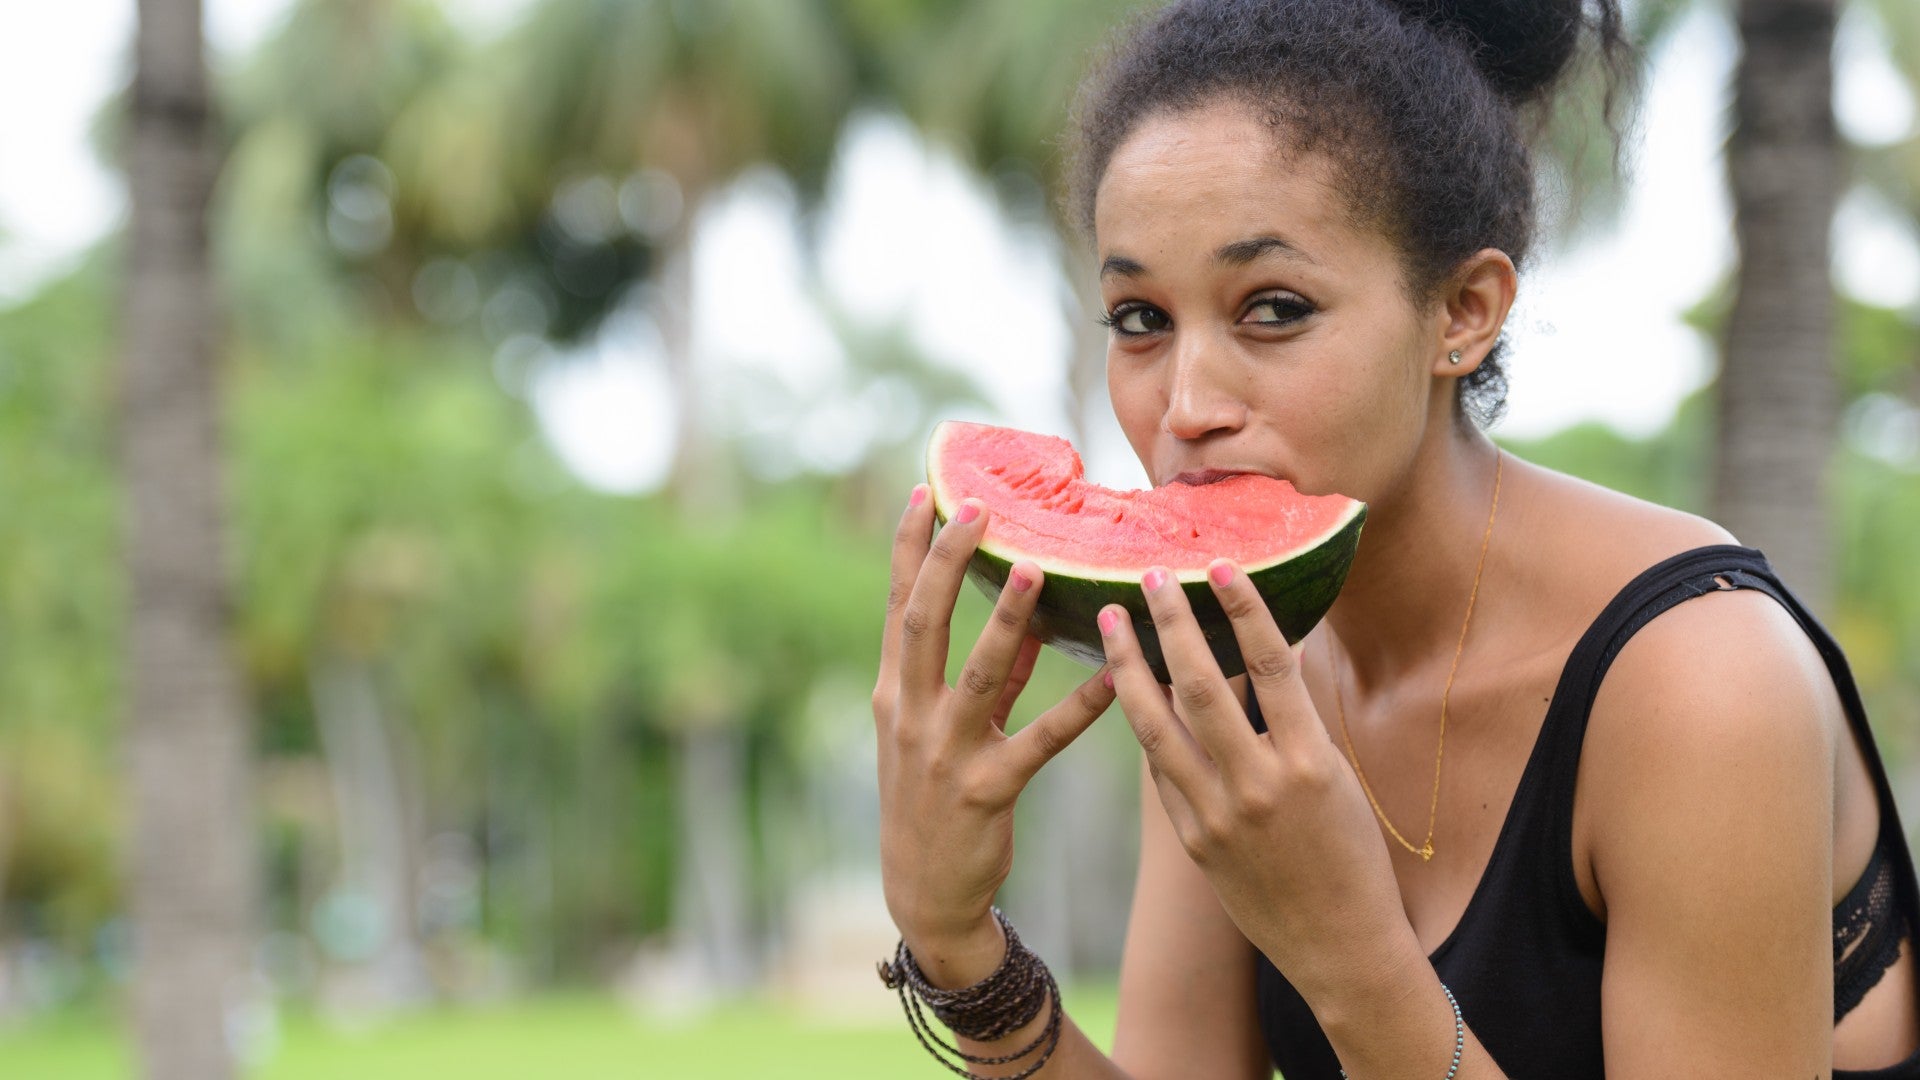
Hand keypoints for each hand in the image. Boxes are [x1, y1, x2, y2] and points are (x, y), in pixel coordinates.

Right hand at [873, 486, 1115, 980]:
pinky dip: (1079, 708)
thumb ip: (981, 676)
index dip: (909, 549)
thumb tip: (1026, 619)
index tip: (925, 490)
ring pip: (980, 673)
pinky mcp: (988, 791)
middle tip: (977, 508)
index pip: (898, 606)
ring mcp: (945, 754)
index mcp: (893, 694)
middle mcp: (910, 715)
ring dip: (1008, 620)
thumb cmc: (934, 801)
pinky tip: (1115, 679)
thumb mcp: (937, 732)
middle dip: (948, 562)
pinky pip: (1040, 741)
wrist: (923, 894)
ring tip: (1037, 568)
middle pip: (925, 623)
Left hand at [1098, 561, 1415, 996]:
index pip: (1272, 665)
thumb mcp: (1339, 778)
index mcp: (1311, 760)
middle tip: (1149, 575)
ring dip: (1128, 668)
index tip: (1221, 563)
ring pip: (1158, 727)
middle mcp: (1261, 785)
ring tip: (1112, 622)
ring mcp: (1219, 816)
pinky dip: (1146, 725)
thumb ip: (1298, 722)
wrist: (1341, 945)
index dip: (1244, 607)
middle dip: (1171, 625)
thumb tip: (1267, 653)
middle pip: (1202, 687)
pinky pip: (1161, 769)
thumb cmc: (1354, 855)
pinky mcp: (1193, 841)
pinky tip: (1129, 689)